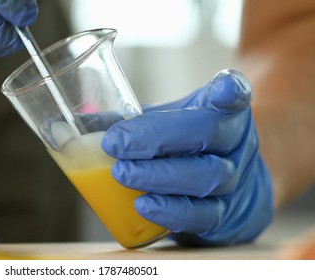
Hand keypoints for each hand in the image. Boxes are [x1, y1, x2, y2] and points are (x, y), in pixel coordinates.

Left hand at [101, 69, 273, 245]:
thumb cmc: (192, 151)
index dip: (230, 90)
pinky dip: (170, 211)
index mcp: (224, 111)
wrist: (235, 194)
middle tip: (115, 143)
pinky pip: (201, 215)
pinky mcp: (225, 217)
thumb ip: (134, 121)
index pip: (235, 94)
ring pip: (205, 177)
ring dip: (158, 176)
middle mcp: (237, 143)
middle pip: (207, 133)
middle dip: (157, 137)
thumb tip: (77, 124)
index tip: (221, 89)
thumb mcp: (171, 126)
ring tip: (122, 173)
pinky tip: (143, 205)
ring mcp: (235, 181)